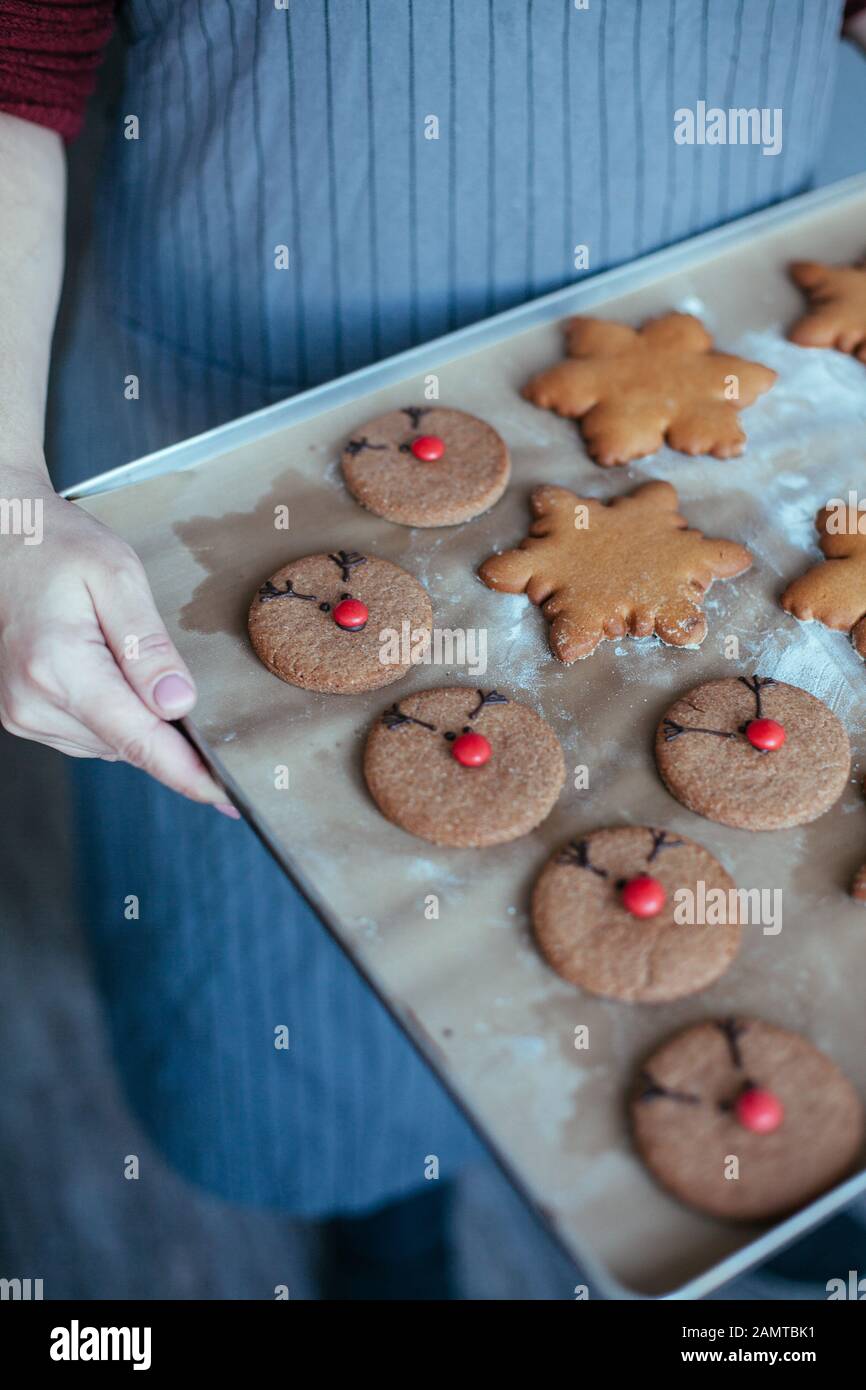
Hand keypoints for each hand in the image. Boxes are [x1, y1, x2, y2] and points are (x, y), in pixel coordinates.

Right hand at [0, 480, 236, 813]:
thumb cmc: (57, 546)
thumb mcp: (116, 576)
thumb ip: (146, 645)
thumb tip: (177, 703)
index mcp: (59, 668)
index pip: (139, 741)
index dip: (189, 774)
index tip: (229, 798)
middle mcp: (33, 703)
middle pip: (128, 745)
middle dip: (170, 733)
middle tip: (185, 686)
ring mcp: (22, 714)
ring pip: (110, 744)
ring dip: (137, 719)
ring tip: (125, 656)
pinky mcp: (21, 715)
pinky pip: (89, 733)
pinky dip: (113, 714)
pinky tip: (108, 671)